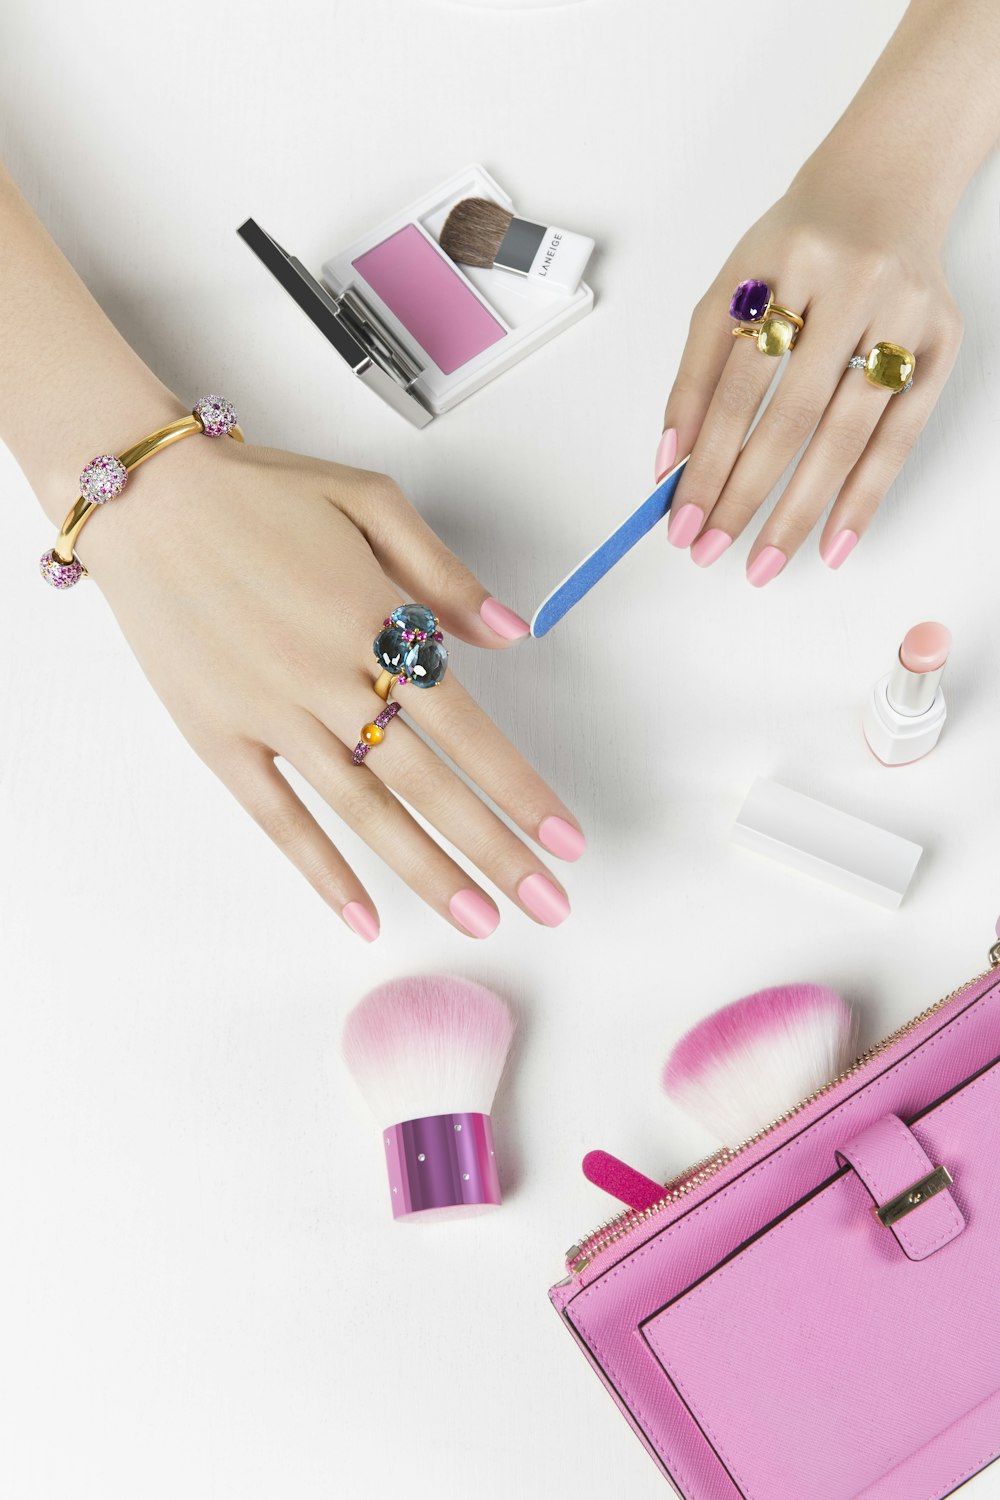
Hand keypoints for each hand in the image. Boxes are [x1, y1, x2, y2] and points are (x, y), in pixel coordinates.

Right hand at [77, 435, 583, 940]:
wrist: (142, 493)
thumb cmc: (258, 491)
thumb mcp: (368, 501)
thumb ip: (443, 575)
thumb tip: (512, 632)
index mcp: (373, 619)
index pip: (467, 726)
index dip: (520, 789)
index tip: (565, 839)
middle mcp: (328, 677)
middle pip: (428, 783)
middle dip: (495, 851)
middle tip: (548, 904)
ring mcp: (271, 713)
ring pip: (363, 811)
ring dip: (426, 871)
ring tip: (478, 919)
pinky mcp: (218, 737)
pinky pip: (277, 818)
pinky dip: (321, 871)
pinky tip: (364, 916)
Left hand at [655, 173, 962, 581]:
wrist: (885, 183)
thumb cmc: (797, 248)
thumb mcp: (731, 287)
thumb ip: (696, 373)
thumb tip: (671, 464)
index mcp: (782, 264)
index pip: (733, 385)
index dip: (704, 460)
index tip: (681, 518)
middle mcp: (850, 283)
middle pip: (789, 415)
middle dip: (744, 493)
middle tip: (713, 548)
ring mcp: (903, 312)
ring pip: (845, 433)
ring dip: (800, 509)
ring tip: (764, 560)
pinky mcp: (943, 340)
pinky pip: (901, 436)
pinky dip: (865, 495)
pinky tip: (833, 541)